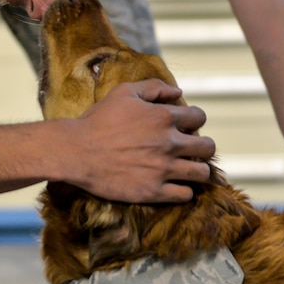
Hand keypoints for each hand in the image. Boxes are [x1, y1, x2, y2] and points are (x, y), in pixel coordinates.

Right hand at [62, 79, 213, 203]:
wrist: (76, 151)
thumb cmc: (98, 120)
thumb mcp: (124, 92)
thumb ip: (154, 88)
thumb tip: (179, 91)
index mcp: (164, 117)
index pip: (199, 117)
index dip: (194, 120)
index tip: (186, 126)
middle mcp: (169, 143)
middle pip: (208, 147)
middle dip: (203, 146)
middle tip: (191, 150)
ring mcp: (163, 169)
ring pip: (202, 173)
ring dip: (197, 170)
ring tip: (186, 169)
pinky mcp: (153, 191)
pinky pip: (185, 195)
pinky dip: (183, 190)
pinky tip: (173, 185)